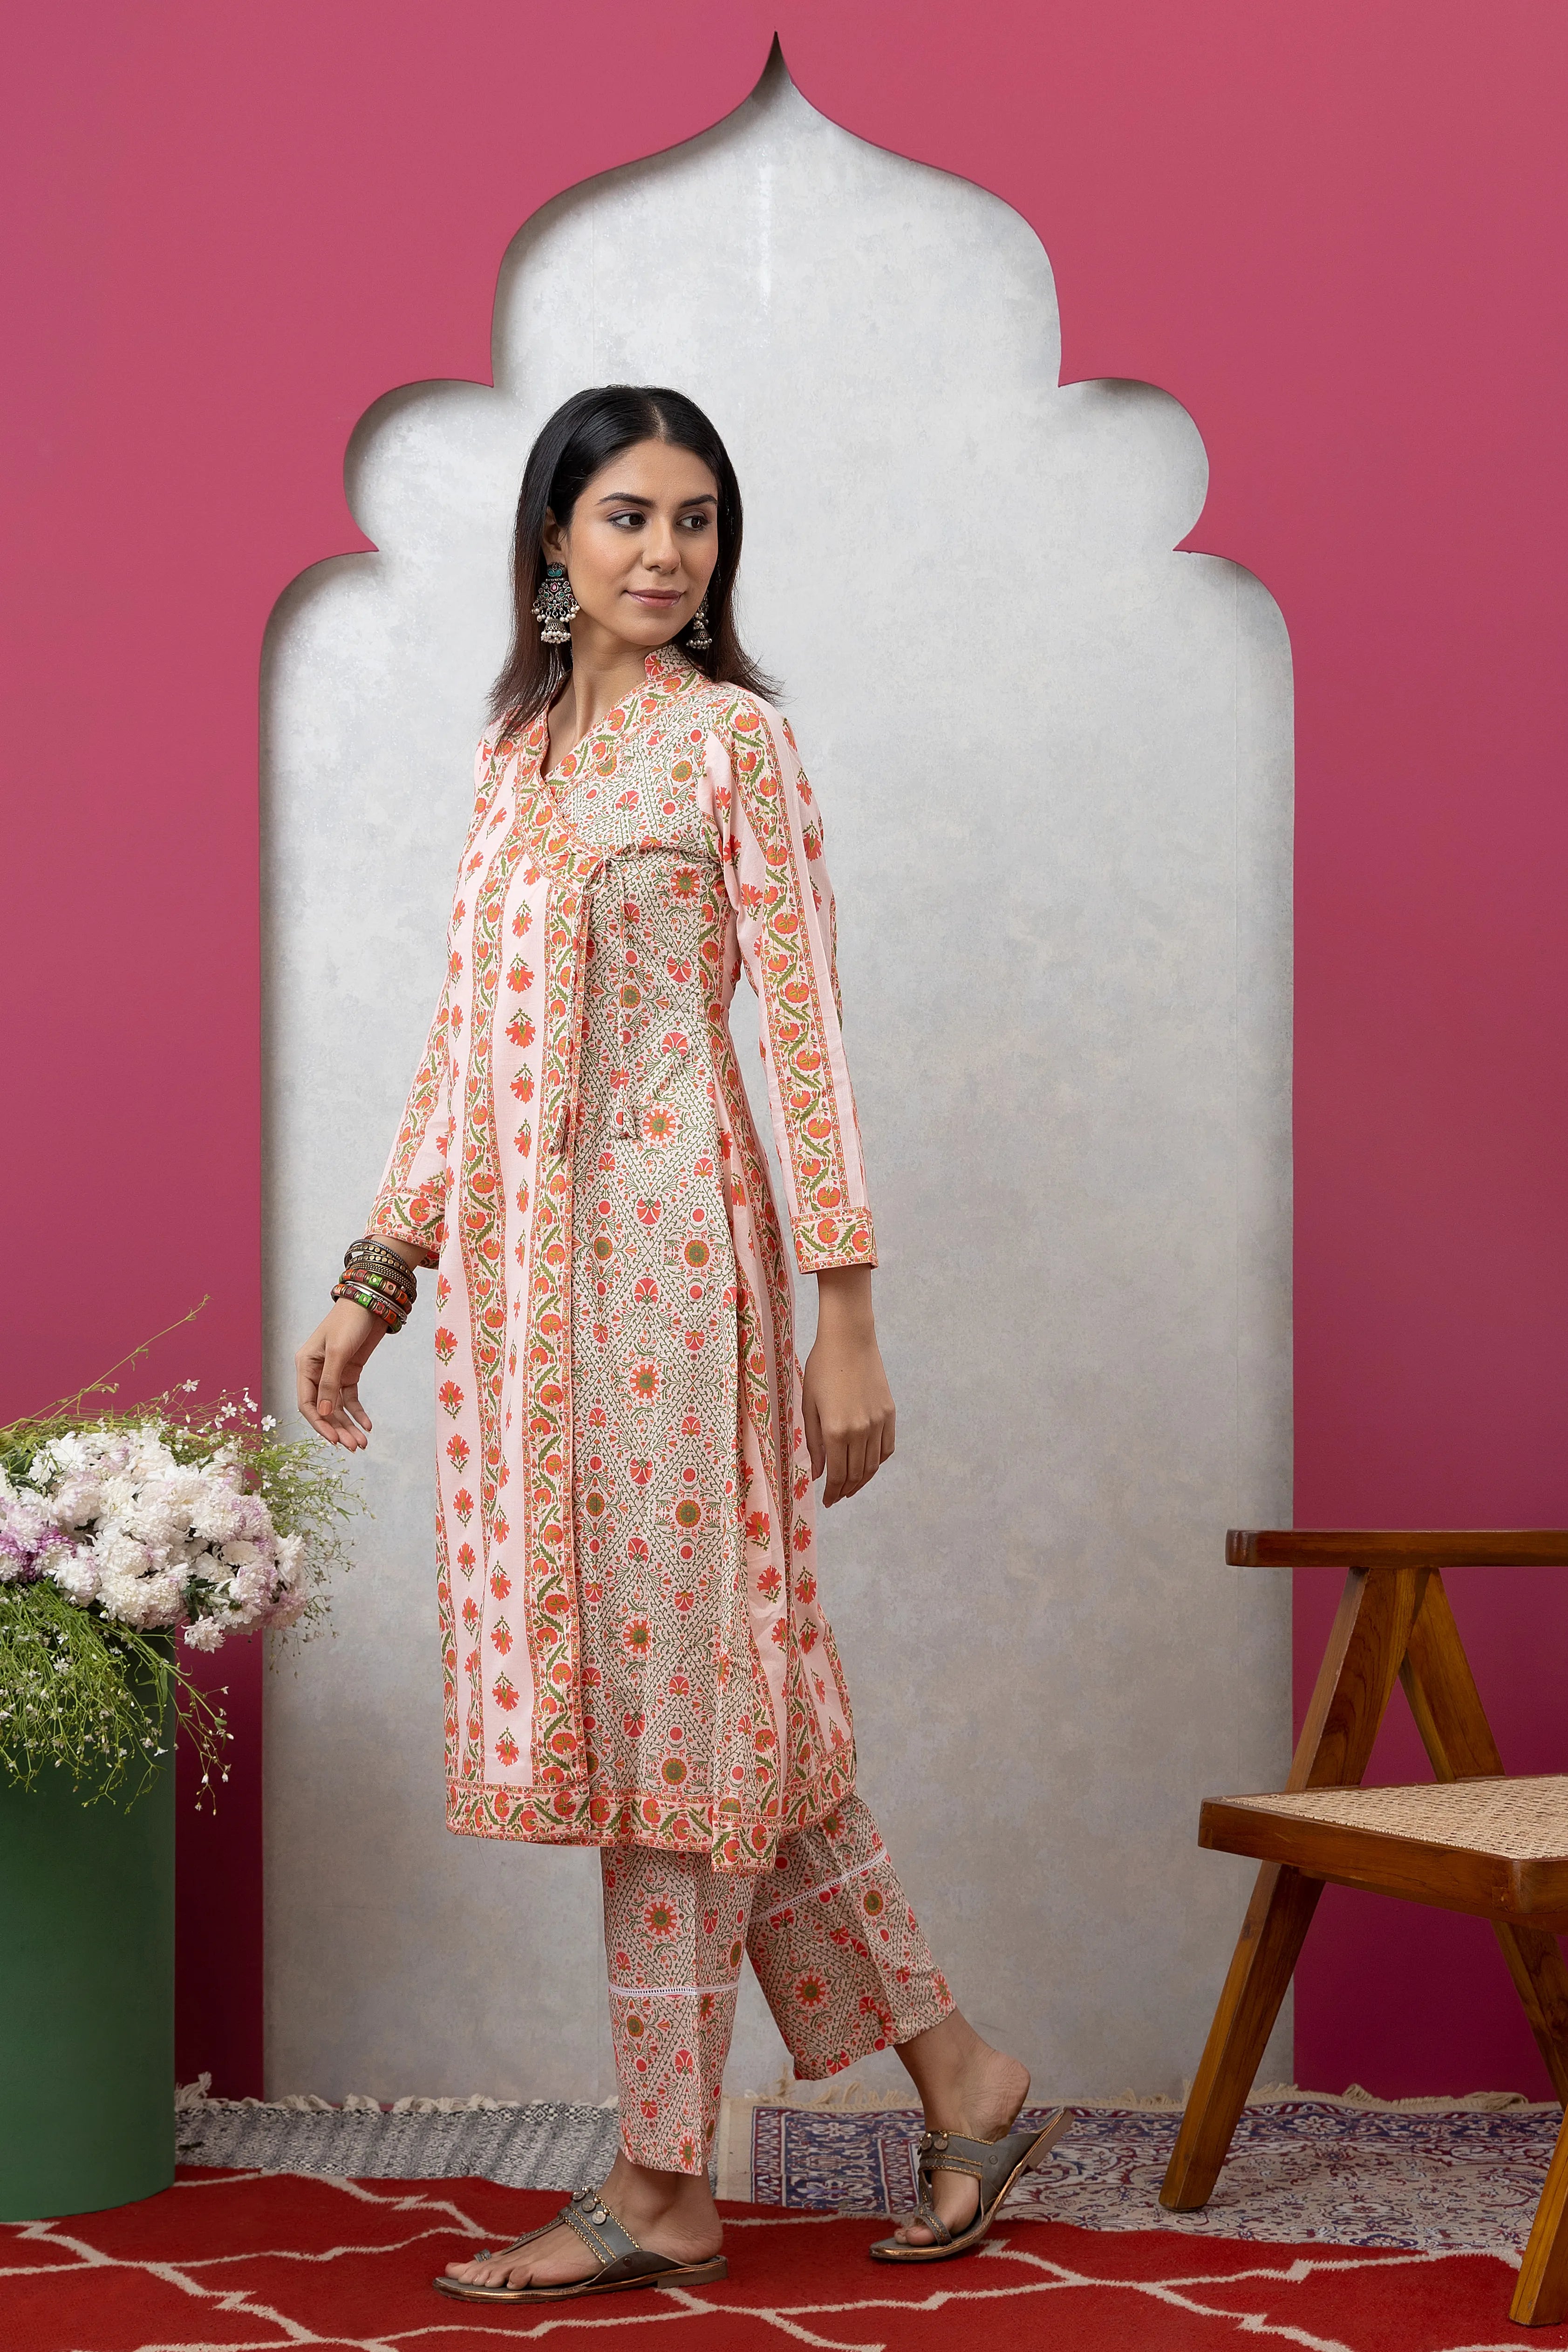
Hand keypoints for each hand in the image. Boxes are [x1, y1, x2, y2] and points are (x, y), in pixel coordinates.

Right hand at [295, 1300, 386, 1448]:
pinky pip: (350, 1399)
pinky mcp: (349, 1372)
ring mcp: (333, 1373)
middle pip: (324, 1409)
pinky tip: (368, 1425)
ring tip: (363, 1443)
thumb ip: (330, 1383)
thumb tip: (325, 1414)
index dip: (319, 1424)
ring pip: (338, 1407)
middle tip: (354, 1447)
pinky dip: (358, 1413)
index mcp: (305, 1365)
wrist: (373, 1303)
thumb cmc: (350, 1321)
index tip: (334, 1441)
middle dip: (338, 1429)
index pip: (307, 1403)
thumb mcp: (338, 1352)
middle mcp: (316, 1372)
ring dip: (349, 1425)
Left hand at [801, 1266, 895, 1506]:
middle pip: (857, 1474)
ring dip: (863, 1480)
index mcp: (836, 1431)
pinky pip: (887, 1447)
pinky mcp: (889, 1413)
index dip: (833, 1492)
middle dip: (846, 1490)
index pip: (838, 1474)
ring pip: (874, 1464)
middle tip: (837, 1497)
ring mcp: (878, 1422)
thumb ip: (813, 1443)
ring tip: (851, 1486)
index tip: (828, 1501)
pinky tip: (869, 1465)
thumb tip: (819, 1474)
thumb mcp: (809, 1405)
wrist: (849, 1339)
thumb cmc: (821, 1368)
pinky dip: (879, 1461)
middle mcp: (860, 1431)